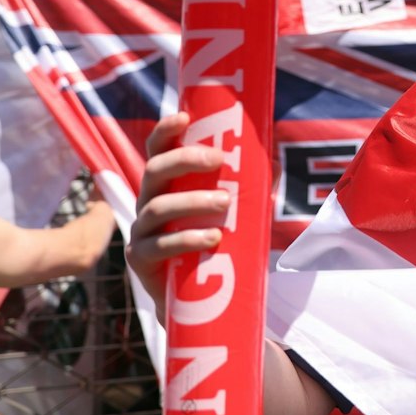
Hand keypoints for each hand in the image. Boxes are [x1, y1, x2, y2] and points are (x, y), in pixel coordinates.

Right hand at [126, 110, 233, 313]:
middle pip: (154, 171)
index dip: (165, 131)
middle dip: (185, 160)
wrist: (199, 297)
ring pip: (156, 208)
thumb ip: (247, 188)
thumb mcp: (232, 211)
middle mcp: (147, 203)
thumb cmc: (217, 243)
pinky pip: (157, 246)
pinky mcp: (140, 260)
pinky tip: (212, 239)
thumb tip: (275, 163)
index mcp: (166, 185)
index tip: (184, 117)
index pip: (158, 151)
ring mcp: (140, 232)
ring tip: (225, 203)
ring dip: (192, 201)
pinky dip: (186, 239)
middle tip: (219, 160)